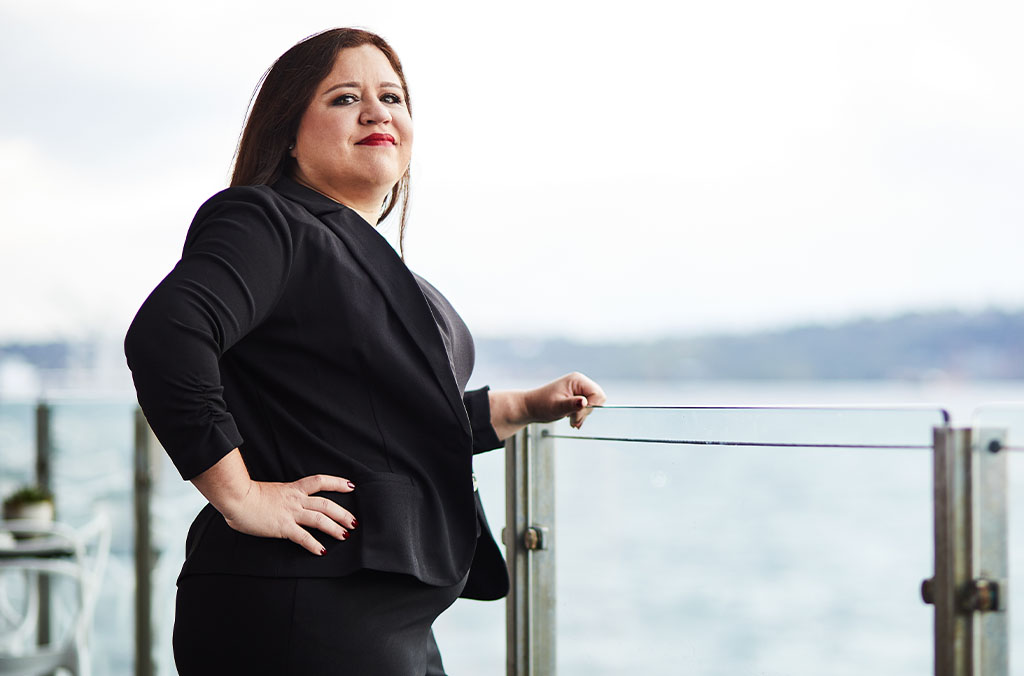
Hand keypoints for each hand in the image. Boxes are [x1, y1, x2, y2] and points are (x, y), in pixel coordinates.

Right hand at [220, 474, 357, 555]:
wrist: (236, 498)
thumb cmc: (246, 495)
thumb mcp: (269, 491)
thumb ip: (279, 497)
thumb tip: (278, 505)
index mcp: (293, 489)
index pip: (320, 481)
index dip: (337, 483)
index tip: (351, 486)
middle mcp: (295, 500)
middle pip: (326, 504)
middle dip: (343, 513)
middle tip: (355, 522)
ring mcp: (290, 513)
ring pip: (320, 519)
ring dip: (335, 528)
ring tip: (345, 535)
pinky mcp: (283, 527)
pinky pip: (303, 537)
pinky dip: (314, 544)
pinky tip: (322, 551)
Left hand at [524, 372, 606, 428]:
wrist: (531, 407)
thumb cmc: (541, 405)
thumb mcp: (557, 407)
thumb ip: (572, 404)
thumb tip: (584, 402)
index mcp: (577, 380)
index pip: (597, 394)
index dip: (591, 407)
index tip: (576, 416)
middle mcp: (580, 382)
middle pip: (597, 399)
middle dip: (587, 412)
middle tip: (573, 421)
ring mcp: (579, 389)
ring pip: (593, 404)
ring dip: (583, 415)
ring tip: (570, 420)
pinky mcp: (577, 396)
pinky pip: (588, 406)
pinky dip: (581, 415)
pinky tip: (571, 419)